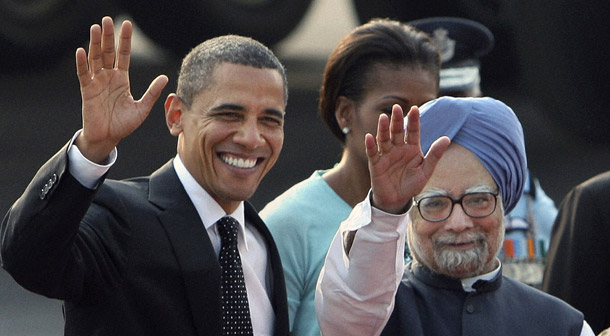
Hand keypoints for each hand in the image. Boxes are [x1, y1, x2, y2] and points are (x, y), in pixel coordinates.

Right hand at [74, 17, 167, 162]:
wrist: (107, 138)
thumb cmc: (123, 125)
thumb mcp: (142, 108)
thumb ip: (152, 93)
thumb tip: (164, 77)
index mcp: (122, 79)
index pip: (124, 55)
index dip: (125, 40)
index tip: (127, 25)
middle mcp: (109, 77)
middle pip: (108, 52)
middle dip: (108, 36)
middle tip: (108, 19)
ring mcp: (97, 82)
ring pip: (95, 59)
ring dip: (94, 44)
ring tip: (95, 28)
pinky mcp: (87, 91)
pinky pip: (84, 74)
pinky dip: (82, 63)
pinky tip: (81, 50)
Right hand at [365, 104, 449, 213]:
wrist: (397, 200)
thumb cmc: (412, 184)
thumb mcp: (426, 171)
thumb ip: (434, 155)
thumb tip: (446, 138)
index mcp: (411, 148)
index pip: (413, 131)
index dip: (413, 121)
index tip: (415, 109)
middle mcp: (398, 148)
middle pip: (397, 132)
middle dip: (397, 120)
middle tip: (397, 108)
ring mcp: (386, 155)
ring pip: (384, 139)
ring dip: (383, 129)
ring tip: (383, 118)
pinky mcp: (376, 164)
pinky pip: (372, 153)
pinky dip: (370, 145)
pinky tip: (369, 137)